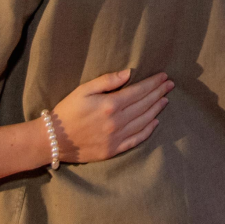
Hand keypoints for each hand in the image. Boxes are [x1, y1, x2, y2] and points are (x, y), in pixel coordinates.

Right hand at [48, 69, 171, 163]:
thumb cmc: (67, 111)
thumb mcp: (84, 90)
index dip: (153, 83)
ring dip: (156, 109)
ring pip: (143, 122)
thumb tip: (129, 73)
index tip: (164, 77)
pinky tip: (155, 122)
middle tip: (170, 85)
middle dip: (159, 93)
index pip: (139, 91)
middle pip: (144, 105)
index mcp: (110, 105)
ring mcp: (116, 138)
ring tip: (165, 100)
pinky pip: (136, 139)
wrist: (54, 139)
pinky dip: (148, 130)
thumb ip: (107, 81)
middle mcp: (116, 122)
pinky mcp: (113, 150)